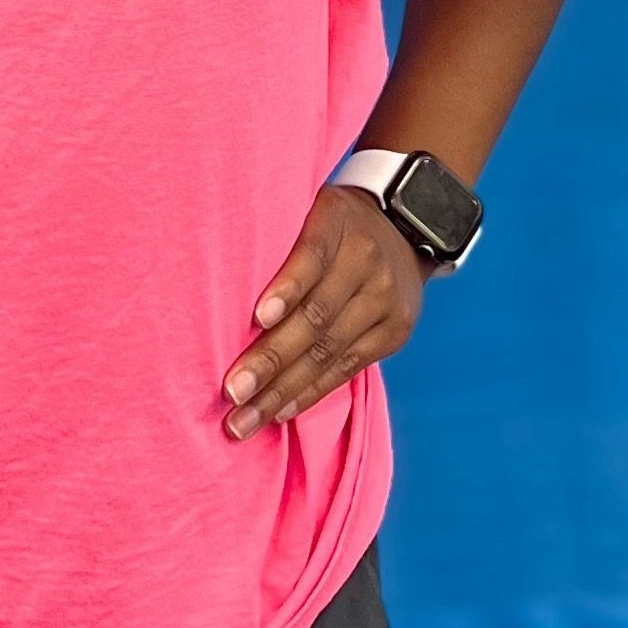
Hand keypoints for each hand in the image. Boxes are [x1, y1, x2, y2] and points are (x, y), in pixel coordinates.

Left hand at [220, 184, 430, 439]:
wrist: (406, 228)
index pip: (313, 255)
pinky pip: (347, 369)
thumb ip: (279, 239)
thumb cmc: (332, 223)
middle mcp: (368, 263)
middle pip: (317, 316)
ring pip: (329, 351)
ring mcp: (385, 301)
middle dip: (272, 358)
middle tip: (233, 392)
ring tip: (246, 418)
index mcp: (339, 222)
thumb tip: (222, 291)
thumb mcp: (310, 209)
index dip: (287, 288)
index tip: (257, 318)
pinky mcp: (394, 334)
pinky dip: (311, 392)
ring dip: (283, 390)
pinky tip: (280, 411)